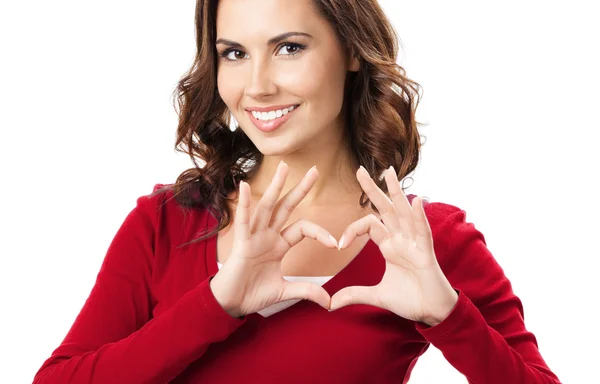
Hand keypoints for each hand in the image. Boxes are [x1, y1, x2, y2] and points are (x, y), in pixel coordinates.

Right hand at [210, 161, 337, 317]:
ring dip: (275, 187)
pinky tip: (245, 186)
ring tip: (284, 167)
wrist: (231, 304)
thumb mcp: (285, 292)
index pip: (302, 229)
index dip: (319, 233)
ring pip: (267, 207)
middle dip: (300, 189)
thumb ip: (307, 291)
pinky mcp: (241, 244)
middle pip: (286, 207)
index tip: (335, 243)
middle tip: (314, 170)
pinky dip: (244, 204)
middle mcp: (267, 235)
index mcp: (278, 244)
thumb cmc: (253, 293)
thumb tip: (329, 302)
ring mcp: (254, 237)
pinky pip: (243, 221)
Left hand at [329, 166, 457, 325]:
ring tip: (388, 172)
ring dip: (397, 192)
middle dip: (373, 188)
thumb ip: (354, 294)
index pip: (368, 224)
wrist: (432, 313)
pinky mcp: (427, 253)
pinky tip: (417, 201)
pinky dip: (420, 216)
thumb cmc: (411, 300)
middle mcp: (401, 239)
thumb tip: (330, 303)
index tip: (339, 245)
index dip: (351, 230)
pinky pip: (423, 231)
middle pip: (386, 208)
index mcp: (389, 245)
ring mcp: (415, 243)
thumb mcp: (377, 295)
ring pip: (404, 212)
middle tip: (359, 169)